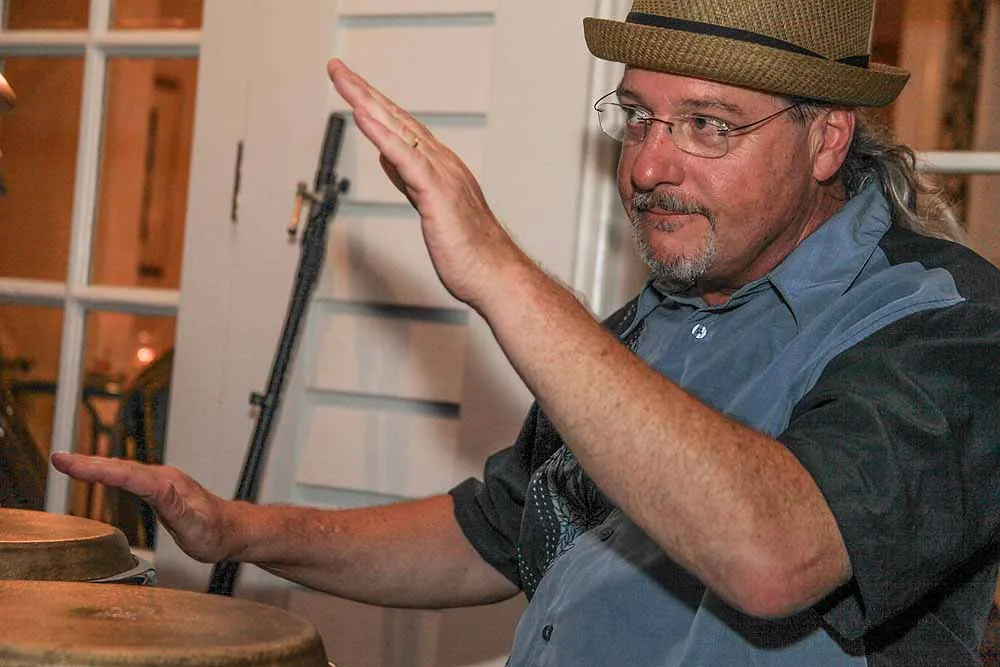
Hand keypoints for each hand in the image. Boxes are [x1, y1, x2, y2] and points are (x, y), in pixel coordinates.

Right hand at [50, 452, 235, 562]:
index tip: (69, 463)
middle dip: (87, 462)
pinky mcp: (160, 488)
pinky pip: (128, 476)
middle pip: (120, 467)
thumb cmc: (216, 533)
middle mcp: (163, 478)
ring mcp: (162, 481)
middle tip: (58, 459)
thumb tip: (158, 490)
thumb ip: (177, 510)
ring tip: (67, 462)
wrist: (233, 530)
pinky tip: (96, 472)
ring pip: (123, 469)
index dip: (95, 468)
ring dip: (95, 464)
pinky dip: (108, 472)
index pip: (125, 474)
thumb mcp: (197, 528)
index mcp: (168, 485)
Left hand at [326, 59, 525, 308]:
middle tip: (337, 68)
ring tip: (343, 79)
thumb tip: (385, 156)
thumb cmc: (468, 251)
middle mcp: (442, 162)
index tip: (350, 84)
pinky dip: (382, 135)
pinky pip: (404, 158)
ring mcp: (441, 174)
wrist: (494, 275)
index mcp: (440, 166)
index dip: (374, 103)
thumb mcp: (430, 208)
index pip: (401, 127)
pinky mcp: (437, 193)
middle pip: (396, 118)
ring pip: (398, 130)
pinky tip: (363, 116)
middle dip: (363, 91)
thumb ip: (407, 179)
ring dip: (367, 102)